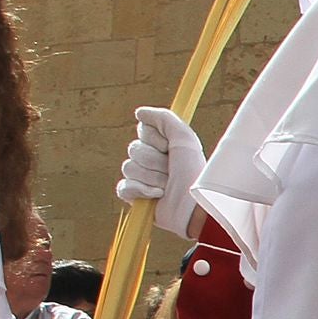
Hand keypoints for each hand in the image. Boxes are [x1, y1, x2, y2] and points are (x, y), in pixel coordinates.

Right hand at [117, 107, 208, 236]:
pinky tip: (157, 196)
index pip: (143, 131)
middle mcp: (152, 160)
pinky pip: (123, 187)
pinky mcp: (136, 198)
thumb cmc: (193, 172)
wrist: (194, 205)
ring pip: (129, 167)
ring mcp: (143, 179)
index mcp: (163, 146)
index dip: (156, 140)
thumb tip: (139, 113)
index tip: (171, 148)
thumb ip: (164, 119)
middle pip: (134, 149)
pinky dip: (141, 191)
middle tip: (172, 171)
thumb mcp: (184, 138)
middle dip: (155, 161)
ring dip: (152, 178)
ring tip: (168, 186)